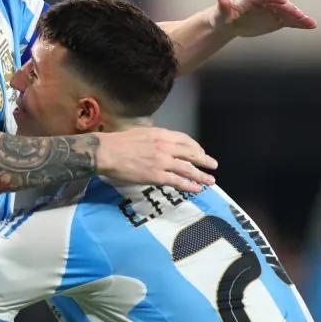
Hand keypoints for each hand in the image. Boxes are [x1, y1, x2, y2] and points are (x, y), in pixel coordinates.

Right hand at [94, 127, 216, 192]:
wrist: (107, 152)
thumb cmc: (119, 142)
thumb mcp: (141, 132)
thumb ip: (154, 137)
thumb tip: (160, 140)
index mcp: (161, 134)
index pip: (185, 139)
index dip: (195, 147)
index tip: (200, 152)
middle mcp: (166, 146)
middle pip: (191, 153)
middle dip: (204, 160)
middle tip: (213, 165)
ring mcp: (163, 161)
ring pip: (188, 168)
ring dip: (201, 175)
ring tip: (210, 181)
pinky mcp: (157, 176)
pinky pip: (178, 181)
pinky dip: (189, 185)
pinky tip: (196, 189)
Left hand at [209, 0, 315, 37]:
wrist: (228, 22)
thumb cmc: (222, 17)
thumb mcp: (221, 13)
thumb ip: (223, 6)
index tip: (283, 0)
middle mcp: (264, 3)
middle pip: (279, 5)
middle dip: (289, 9)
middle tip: (299, 15)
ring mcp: (272, 11)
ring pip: (287, 13)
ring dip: (299, 17)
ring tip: (311, 23)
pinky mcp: (276, 20)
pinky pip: (289, 21)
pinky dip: (299, 23)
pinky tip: (311, 26)